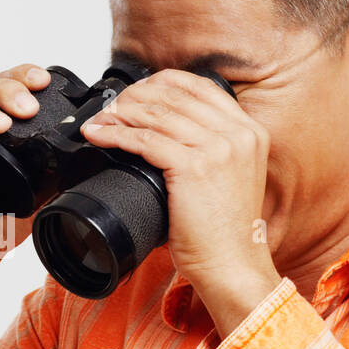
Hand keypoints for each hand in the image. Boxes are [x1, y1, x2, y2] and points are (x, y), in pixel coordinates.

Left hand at [80, 69, 280, 336]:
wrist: (232, 265)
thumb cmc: (224, 232)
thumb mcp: (230, 177)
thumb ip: (211, 149)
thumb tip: (166, 133)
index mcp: (249, 131)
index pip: (199, 86)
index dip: (160, 83)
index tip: (136, 91)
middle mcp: (237, 134)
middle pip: (174, 95)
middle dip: (134, 96)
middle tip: (110, 107)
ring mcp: (218, 148)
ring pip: (156, 114)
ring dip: (119, 112)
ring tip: (98, 120)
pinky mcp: (193, 166)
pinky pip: (144, 140)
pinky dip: (115, 134)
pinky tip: (98, 135)